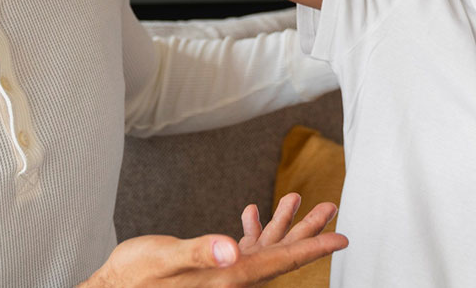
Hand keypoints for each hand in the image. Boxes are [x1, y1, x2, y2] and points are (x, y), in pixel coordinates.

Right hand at [80, 193, 346, 287]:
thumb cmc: (133, 276)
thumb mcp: (163, 259)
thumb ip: (199, 252)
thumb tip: (233, 249)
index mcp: (227, 278)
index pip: (279, 262)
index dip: (312, 249)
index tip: (342, 238)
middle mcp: (230, 278)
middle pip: (280, 254)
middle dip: (307, 230)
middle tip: (331, 206)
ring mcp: (222, 274)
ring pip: (264, 249)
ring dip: (283, 224)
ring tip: (297, 197)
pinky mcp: (211, 268)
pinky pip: (242, 249)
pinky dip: (253, 229)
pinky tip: (251, 211)